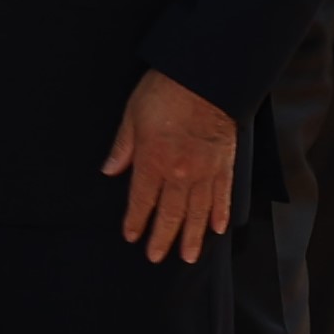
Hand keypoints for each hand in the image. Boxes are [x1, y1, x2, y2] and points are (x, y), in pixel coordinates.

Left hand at [99, 70, 238, 263]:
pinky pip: (222, 195)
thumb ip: (122, 147)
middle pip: (170, 213)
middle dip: (163, 237)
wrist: (206, 76)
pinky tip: (217, 229)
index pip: (141, 201)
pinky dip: (220, 214)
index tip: (132, 236)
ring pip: (197, 212)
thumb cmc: (166, 92)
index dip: (136, 221)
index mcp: (152, 162)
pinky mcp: (225, 163)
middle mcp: (179, 173)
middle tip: (156, 257)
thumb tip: (109, 170)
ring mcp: (205, 171)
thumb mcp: (132, 116)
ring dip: (192, 236)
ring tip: (188, 256)